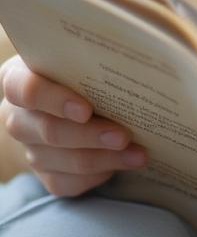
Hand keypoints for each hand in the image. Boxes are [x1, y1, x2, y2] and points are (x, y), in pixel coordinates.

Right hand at [0, 54, 146, 195]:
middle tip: (124, 137)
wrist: (71, 97)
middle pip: (50, 131)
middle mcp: (18, 116)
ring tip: (137, 154)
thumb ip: (95, 55)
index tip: (86, 110)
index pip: (28, 90)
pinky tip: (122, 164)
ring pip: (64, 159)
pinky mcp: (45, 172)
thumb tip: (136, 54)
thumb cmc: (82, 68)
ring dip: (104, 158)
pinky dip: (97, 175)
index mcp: (19, 79)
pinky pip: (67, 182)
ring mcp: (30, 147)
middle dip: (91, 135)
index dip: (55, 101)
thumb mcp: (82, 55)